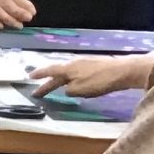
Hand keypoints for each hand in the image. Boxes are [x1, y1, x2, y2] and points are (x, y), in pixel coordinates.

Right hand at [33, 54, 153, 98]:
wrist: (123, 71)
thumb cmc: (99, 81)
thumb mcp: (78, 90)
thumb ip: (69, 90)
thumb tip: (67, 89)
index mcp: (68, 69)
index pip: (50, 71)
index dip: (40, 75)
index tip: (30, 77)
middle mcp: (74, 63)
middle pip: (58, 72)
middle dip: (48, 81)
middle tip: (39, 89)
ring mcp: (85, 62)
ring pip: (68, 71)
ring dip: (60, 79)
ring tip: (55, 85)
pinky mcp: (95, 65)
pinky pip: (77, 71)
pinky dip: (71, 77)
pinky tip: (74, 81)